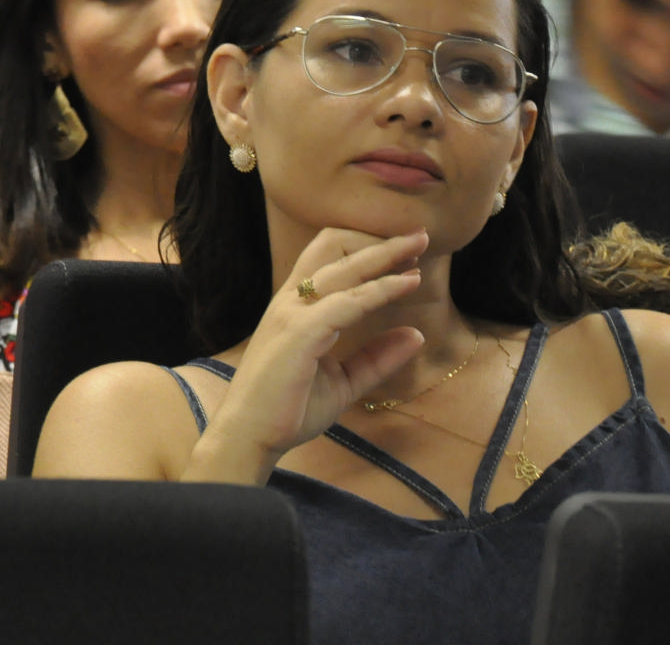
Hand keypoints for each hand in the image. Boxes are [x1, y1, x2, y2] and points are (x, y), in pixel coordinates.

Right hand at [197, 228, 428, 472]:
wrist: (250, 435)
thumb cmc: (289, 408)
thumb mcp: (344, 381)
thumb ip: (376, 357)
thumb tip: (416, 334)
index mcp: (296, 308)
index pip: (329, 261)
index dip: (368, 250)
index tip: (407, 253)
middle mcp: (291, 301)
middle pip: (335, 250)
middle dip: (379, 242)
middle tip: (419, 235)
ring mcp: (293, 314)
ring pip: (343, 269)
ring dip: (384, 257)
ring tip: (419, 249)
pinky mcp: (300, 332)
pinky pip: (347, 302)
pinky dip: (379, 290)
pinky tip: (406, 285)